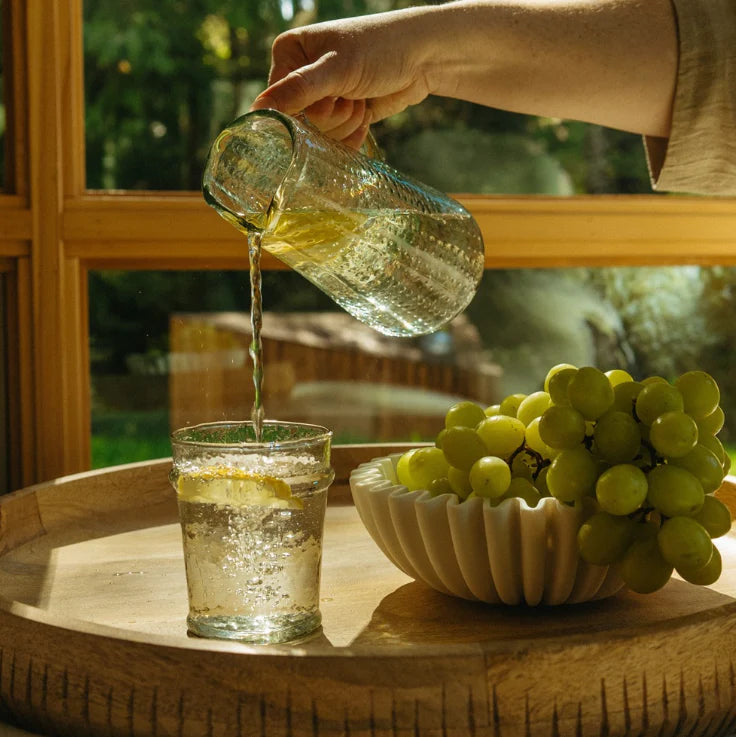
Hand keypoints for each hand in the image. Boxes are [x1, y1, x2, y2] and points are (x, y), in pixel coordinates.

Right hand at [250, 9, 434, 147]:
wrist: (424, 57)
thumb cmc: (380, 49)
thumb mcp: (337, 68)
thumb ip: (298, 89)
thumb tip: (258, 109)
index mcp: (289, 53)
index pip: (279, 102)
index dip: (306, 109)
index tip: (331, 95)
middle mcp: (301, 75)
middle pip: (301, 124)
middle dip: (332, 116)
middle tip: (351, 94)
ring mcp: (323, 98)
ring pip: (321, 135)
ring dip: (347, 122)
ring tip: (362, 97)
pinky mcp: (342, 116)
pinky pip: (336, 142)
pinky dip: (354, 134)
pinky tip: (366, 114)